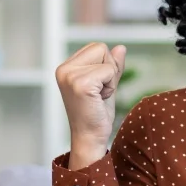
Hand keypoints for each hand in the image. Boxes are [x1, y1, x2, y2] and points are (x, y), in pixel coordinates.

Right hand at [54, 42, 126, 163]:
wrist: (90, 138)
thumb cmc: (97, 115)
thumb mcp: (106, 85)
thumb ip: (112, 65)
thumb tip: (121, 47)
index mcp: (66, 67)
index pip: (96, 47)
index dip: (106, 65)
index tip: (98, 87)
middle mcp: (64, 69)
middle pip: (101, 48)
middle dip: (109, 70)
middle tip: (99, 93)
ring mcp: (70, 76)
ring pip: (107, 59)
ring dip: (110, 79)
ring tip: (98, 96)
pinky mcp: (81, 84)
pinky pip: (109, 71)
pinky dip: (110, 86)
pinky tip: (99, 100)